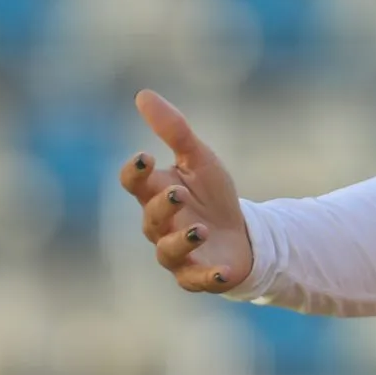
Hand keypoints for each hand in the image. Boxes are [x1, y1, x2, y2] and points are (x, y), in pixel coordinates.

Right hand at [121, 91, 252, 294]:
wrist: (241, 235)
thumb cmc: (212, 195)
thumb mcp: (199, 159)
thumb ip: (174, 130)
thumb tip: (143, 94)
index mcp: (157, 194)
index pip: (134, 183)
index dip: (135, 172)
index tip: (146, 157)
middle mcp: (160, 225)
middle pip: (150, 217)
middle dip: (163, 206)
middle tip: (178, 193)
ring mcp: (177, 252)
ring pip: (168, 251)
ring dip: (182, 240)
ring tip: (201, 229)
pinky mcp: (197, 275)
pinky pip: (196, 280)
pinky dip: (208, 278)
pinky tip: (223, 271)